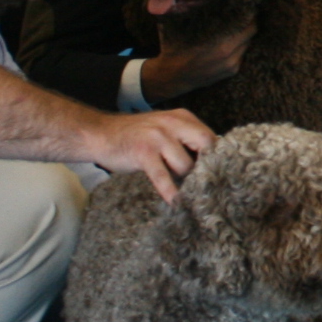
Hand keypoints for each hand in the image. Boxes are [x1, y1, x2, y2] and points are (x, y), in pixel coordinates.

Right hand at [87, 110, 213, 201]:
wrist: (100, 133)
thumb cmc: (136, 137)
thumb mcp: (165, 130)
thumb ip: (186, 141)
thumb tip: (211, 166)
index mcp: (182, 117)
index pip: (211, 137)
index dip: (217, 158)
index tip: (221, 175)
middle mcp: (173, 123)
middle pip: (206, 146)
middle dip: (208, 168)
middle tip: (208, 186)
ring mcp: (158, 136)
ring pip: (186, 165)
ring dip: (185, 181)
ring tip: (184, 190)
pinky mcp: (144, 152)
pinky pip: (163, 176)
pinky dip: (171, 192)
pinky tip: (176, 203)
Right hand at [140, 5, 255, 102]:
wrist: (171, 77)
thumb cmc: (173, 46)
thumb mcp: (175, 24)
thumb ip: (183, 5)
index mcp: (219, 41)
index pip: (246, 20)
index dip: (247, 9)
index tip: (245, 0)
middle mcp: (229, 53)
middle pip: (251, 30)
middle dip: (249, 19)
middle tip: (245, 8)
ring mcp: (232, 64)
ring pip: (248, 42)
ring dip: (245, 32)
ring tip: (240, 21)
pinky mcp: (232, 71)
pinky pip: (243, 53)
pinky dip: (240, 44)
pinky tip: (232, 37)